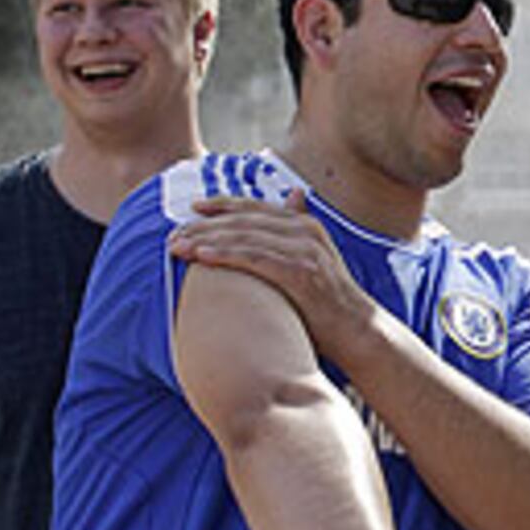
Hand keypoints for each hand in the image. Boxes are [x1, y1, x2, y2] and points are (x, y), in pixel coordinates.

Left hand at [170, 190, 377, 362]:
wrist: (356, 329)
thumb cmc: (326, 302)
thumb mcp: (311, 260)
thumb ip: (293, 236)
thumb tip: (291, 199)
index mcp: (305, 225)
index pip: (254, 207)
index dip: (222, 205)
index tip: (193, 208)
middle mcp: (305, 231)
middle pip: (243, 220)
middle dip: (204, 225)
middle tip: (173, 234)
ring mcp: (304, 250)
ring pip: (244, 236)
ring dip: (206, 239)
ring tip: (178, 246)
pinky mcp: (300, 271)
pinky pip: (254, 258)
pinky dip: (225, 255)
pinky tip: (201, 257)